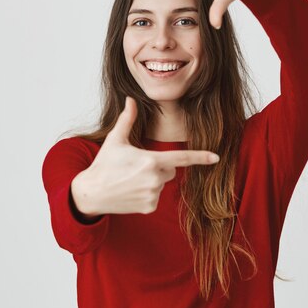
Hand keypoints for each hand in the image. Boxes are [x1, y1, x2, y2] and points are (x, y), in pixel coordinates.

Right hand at [72, 97, 219, 215]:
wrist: (91, 193)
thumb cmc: (104, 164)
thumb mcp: (115, 140)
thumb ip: (128, 119)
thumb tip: (131, 99)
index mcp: (151, 160)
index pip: (181, 158)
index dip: (200, 157)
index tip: (216, 157)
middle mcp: (155, 179)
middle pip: (170, 170)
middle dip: (159, 166)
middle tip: (136, 167)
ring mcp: (153, 195)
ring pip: (163, 183)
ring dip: (153, 180)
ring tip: (130, 180)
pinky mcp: (150, 207)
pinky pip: (156, 197)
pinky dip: (147, 194)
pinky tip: (131, 191)